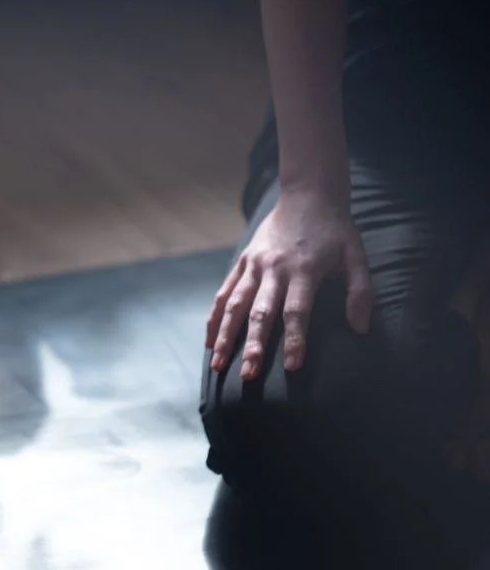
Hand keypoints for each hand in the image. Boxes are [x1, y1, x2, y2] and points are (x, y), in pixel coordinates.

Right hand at [206, 187, 372, 379]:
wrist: (308, 194)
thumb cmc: (335, 231)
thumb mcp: (356, 256)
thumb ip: (360, 292)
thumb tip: (360, 329)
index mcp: (304, 269)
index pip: (297, 310)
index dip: (296, 339)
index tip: (292, 367)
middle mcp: (274, 268)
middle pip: (261, 312)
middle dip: (253, 345)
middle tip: (248, 375)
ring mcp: (254, 264)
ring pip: (235, 305)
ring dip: (225, 336)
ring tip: (217, 365)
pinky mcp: (242, 261)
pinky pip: (224, 292)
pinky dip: (214, 318)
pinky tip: (209, 342)